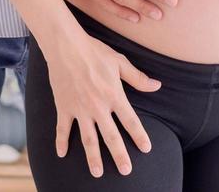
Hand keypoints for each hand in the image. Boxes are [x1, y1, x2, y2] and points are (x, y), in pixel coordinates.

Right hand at [43, 26, 161, 177]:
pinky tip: (62, 154)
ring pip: (89, 139)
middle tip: (126, 171)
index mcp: (114, 96)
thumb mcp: (119, 62)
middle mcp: (98, 107)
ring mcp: (80, 109)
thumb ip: (138, 78)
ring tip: (97, 173)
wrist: (66, 46)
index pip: (131, 121)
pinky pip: (63, 128)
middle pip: (111, 136)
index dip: (139, 136)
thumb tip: (157, 86)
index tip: (146, 149)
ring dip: (93, 157)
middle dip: (119, 155)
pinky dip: (61, 142)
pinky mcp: (64, 107)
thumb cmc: (94, 52)